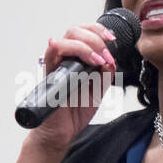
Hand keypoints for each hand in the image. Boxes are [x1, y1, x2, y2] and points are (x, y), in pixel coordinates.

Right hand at [26, 21, 123, 154]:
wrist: (62, 131)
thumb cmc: (75, 111)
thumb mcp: (99, 91)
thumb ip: (105, 76)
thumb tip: (111, 61)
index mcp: (76, 60)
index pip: (83, 34)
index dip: (98, 31)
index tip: (113, 40)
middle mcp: (64, 59)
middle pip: (74, 31)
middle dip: (95, 37)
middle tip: (107, 54)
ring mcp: (55, 65)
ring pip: (64, 39)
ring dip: (87, 45)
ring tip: (100, 61)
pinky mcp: (49, 74)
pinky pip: (53, 54)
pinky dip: (72, 52)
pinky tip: (89, 63)